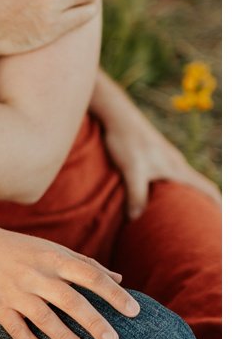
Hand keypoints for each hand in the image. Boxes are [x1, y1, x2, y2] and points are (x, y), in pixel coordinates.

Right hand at [0, 223, 138, 338]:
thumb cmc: (22, 251)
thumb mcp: (52, 250)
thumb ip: (85, 264)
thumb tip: (120, 279)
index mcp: (54, 259)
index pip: (90, 276)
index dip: (113, 294)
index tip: (134, 312)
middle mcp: (36, 275)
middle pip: (69, 299)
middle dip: (92, 321)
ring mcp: (15, 291)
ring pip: (43, 316)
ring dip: (64, 337)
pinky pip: (15, 327)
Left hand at [98, 100, 220, 218]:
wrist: (117, 115)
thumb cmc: (126, 141)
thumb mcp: (131, 170)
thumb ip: (136, 195)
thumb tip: (134, 220)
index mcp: (177, 168)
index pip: (206, 187)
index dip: (216, 203)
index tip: (221, 220)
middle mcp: (175, 163)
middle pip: (196, 186)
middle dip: (200, 204)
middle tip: (199, 224)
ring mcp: (165, 158)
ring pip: (181, 180)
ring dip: (183, 196)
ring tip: (177, 214)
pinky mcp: (153, 154)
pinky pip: (168, 175)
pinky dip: (169, 187)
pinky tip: (156, 194)